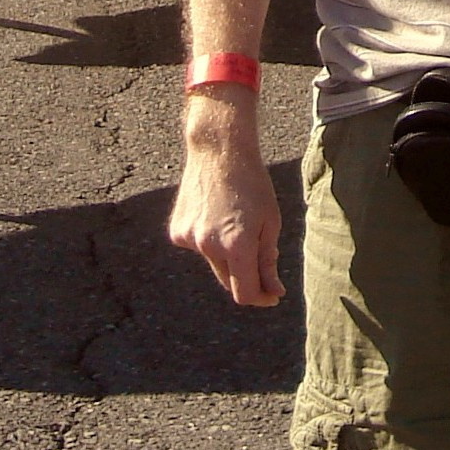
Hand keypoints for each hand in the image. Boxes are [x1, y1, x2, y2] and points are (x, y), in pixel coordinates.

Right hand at [169, 129, 283, 307]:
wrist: (219, 151)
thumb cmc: (253, 183)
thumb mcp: (271, 221)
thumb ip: (268, 261)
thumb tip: (272, 291)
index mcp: (237, 245)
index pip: (244, 293)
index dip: (260, 297)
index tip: (272, 295)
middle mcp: (209, 246)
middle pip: (228, 281)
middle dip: (246, 276)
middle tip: (260, 256)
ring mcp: (190, 239)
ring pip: (214, 263)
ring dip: (227, 254)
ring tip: (236, 219)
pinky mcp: (177, 232)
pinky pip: (199, 247)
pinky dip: (210, 239)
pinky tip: (215, 213)